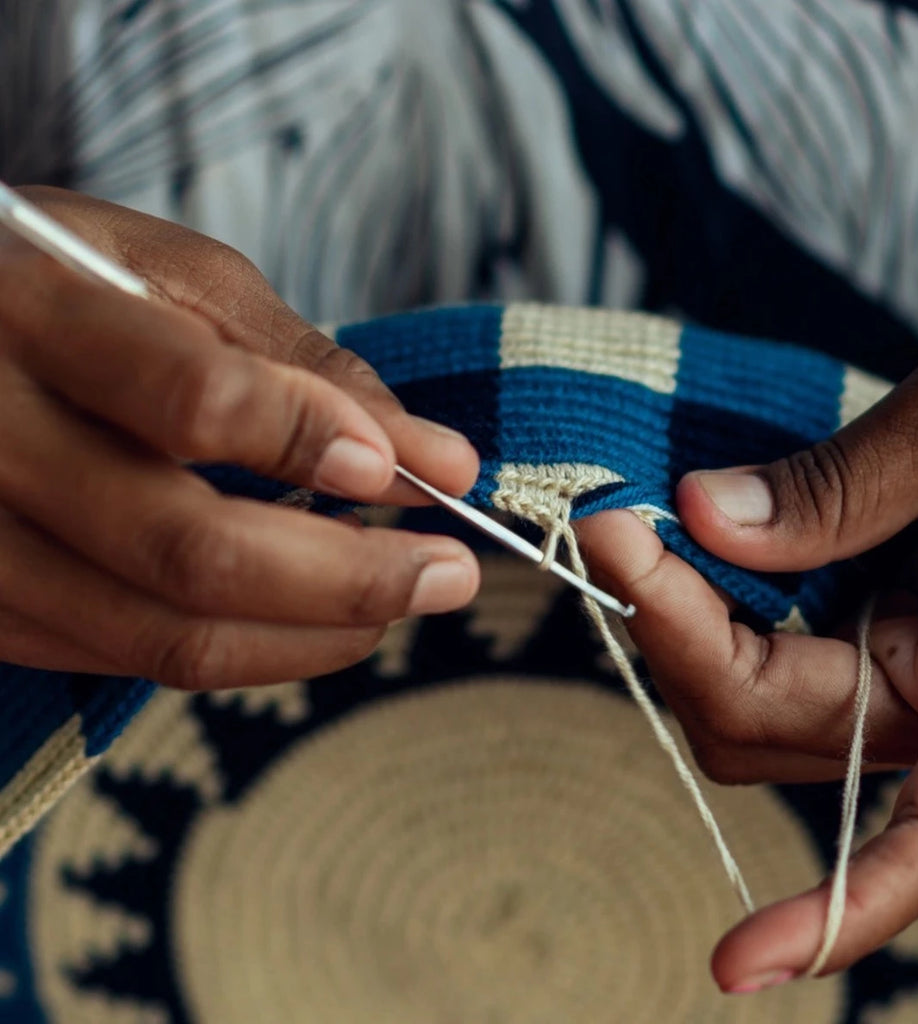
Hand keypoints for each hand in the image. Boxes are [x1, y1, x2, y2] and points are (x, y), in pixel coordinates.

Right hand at [0, 187, 479, 687]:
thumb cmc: (63, 282)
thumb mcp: (173, 276)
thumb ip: (299, 361)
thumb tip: (431, 458)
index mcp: (32, 314)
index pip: (192, 398)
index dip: (314, 443)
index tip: (417, 472)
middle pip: (190, 550)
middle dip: (351, 578)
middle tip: (451, 575)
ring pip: (166, 634)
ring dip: (313, 633)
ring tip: (399, 597)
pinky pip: (135, 659)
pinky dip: (248, 647)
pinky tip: (310, 613)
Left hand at [578, 327, 917, 989]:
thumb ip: (845, 484)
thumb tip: (706, 517)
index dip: (842, 910)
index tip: (733, 964)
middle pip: (773, 724)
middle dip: (676, 640)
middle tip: (610, 528)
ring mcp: (894, 659)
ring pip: (748, 692)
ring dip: (678, 622)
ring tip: (634, 530)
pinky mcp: (862, 620)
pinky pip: (758, 640)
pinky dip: (704, 600)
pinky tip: (674, 544)